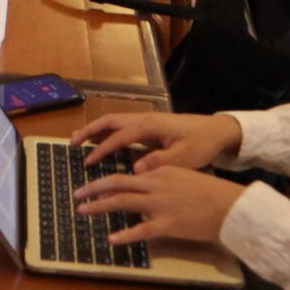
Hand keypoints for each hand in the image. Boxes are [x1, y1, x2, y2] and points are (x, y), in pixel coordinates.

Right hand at [73, 111, 242, 170]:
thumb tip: (136, 170)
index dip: (103, 148)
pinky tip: (101, 141)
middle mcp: (145, 119)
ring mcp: (146, 121)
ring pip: (114, 122)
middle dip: (89, 130)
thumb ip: (160, 162)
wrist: (217, 131)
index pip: (120, 136)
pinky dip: (107, 132)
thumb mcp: (185, 157)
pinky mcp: (150, 126)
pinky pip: (122, 127)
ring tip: (78, 140)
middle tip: (71, 142)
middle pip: (110, 121)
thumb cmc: (202, 143)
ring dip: (96, 129)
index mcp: (150, 125)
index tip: (89, 161)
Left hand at [73, 165, 246, 246]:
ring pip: (122, 202)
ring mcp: (161, 204)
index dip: (105, 179)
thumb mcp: (182, 175)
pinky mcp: (168, 224)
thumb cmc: (210, 192)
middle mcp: (156, 183)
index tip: (92, 184)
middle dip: (93, 188)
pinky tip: (112, 238)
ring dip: (100, 206)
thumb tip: (141, 181)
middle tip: (77, 194)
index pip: (125, 173)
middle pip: (116, 182)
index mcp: (159, 170)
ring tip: (83, 211)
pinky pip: (141, 230)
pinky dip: (125, 234)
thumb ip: (160, 176)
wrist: (232, 206)